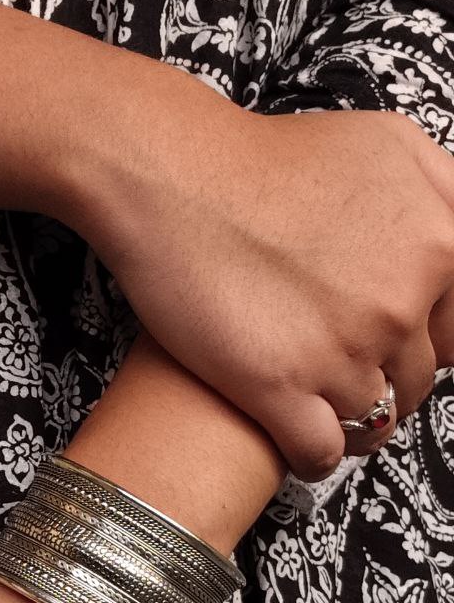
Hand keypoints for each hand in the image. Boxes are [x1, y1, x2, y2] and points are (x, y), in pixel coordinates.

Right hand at [64, 79, 453, 480]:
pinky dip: (313, 457)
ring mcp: (342, 351)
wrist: (176, 179)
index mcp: (438, 245)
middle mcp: (399, 303)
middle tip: (346, 373)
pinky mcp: (279, 388)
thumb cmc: (266, 160)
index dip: (422, 345)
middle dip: (386, 385)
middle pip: (415, 382)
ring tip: (320, 410)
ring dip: (349, 425)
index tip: (394, 348)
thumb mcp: (391, 145)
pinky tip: (297, 446)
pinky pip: (320, 452)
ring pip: (372, 423)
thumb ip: (443, 198)